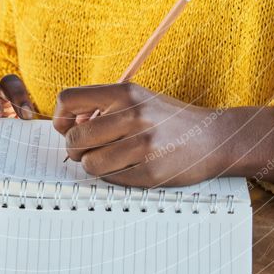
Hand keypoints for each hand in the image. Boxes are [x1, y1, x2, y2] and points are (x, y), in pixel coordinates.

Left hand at [52, 82, 223, 187]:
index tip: (67, 128)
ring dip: (93, 165)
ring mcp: (143, 145)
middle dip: (75, 148)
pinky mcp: (150, 173)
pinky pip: (112, 180)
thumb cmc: (168, 118)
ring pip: (90, 164)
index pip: (69, 99)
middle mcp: (134, 115)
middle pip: (75, 138)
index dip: (60, 118)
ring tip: (109, 159)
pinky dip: (113, 177)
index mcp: (126, 92)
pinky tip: (129, 168)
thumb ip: (102, 108)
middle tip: (87, 149)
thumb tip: (68, 127)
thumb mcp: (138, 99)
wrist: (213, 137)